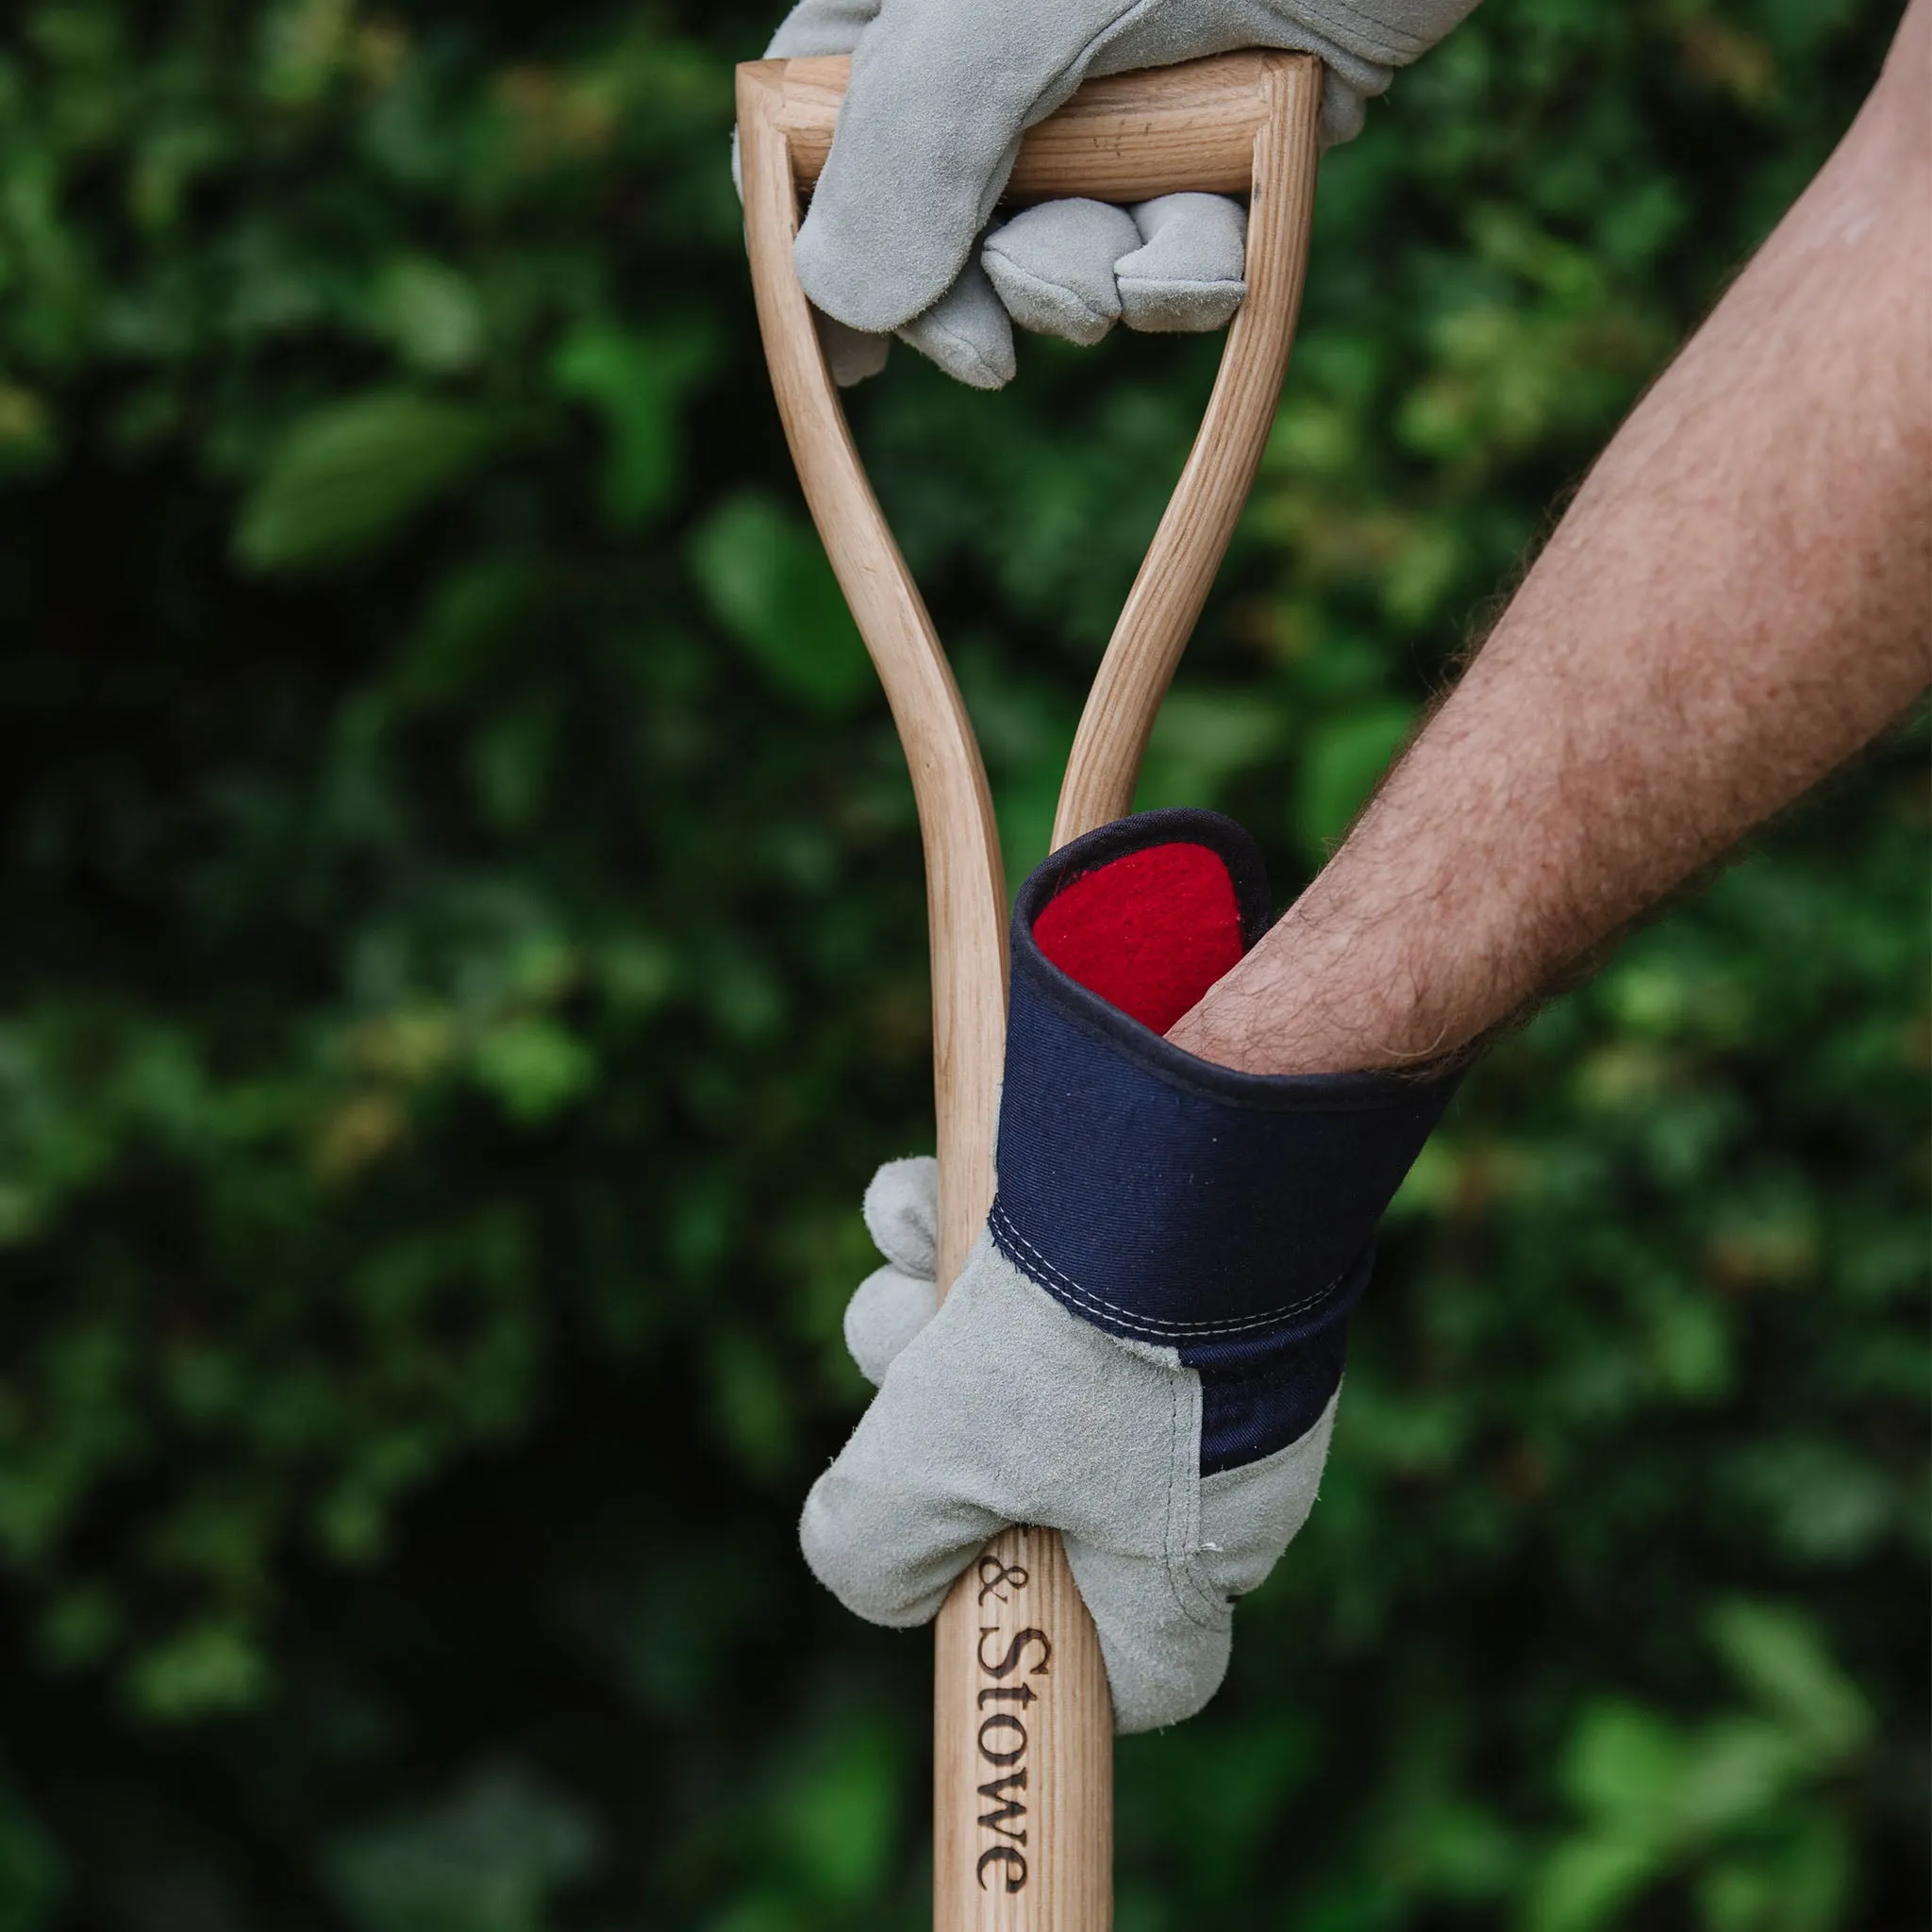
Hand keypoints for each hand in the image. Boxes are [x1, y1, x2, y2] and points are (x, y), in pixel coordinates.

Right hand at [758, 0, 1480, 386]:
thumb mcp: (1032, 1)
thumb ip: (919, 138)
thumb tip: (841, 296)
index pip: (806, 123)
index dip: (809, 251)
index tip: (849, 363)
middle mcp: (1008, 47)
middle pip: (929, 220)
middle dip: (983, 291)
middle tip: (997, 350)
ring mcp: (1117, 100)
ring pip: (1056, 253)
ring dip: (1096, 288)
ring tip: (1146, 257)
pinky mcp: (1216, 146)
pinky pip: (1168, 256)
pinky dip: (1189, 274)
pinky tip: (1221, 241)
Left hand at [802, 810, 1459, 1729]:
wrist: (1185, 1139)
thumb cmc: (1083, 1333)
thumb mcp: (941, 1462)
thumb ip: (881, 1547)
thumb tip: (879, 1576)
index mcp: (1187, 1555)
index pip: (1150, 1674)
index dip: (1056, 1661)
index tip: (974, 1595)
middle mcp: (1199, 1461)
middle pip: (1028, 1490)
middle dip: (936, 1424)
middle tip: (919, 1376)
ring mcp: (1185, 1351)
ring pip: (1008, 1362)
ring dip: (926, 1307)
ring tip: (919, 1260)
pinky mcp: (1162, 1249)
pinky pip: (1033, 1263)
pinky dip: (955, 1226)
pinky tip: (920, 1196)